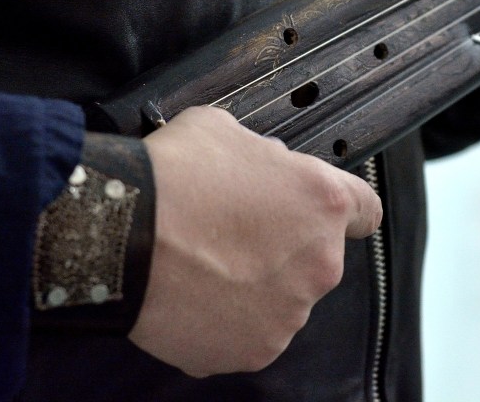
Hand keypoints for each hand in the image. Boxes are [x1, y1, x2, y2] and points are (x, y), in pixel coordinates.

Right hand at [127, 106, 381, 376]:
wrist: (115, 236)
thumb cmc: (168, 178)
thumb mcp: (224, 130)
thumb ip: (261, 153)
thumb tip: (260, 164)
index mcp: (323, 202)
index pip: (364, 211)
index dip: (341, 210)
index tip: (321, 216)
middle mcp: (318, 262)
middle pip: (314, 257)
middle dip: (281, 248)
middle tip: (231, 235)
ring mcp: (288, 313)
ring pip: (281, 298)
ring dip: (253, 286)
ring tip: (203, 266)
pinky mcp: (254, 350)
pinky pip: (247, 334)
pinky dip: (224, 321)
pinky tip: (192, 295)